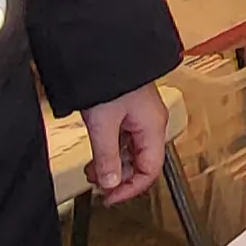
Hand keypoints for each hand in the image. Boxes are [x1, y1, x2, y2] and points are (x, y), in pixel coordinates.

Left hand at [80, 84, 171, 206]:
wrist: (104, 48)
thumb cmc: (109, 76)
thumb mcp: (103, 123)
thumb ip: (106, 157)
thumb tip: (110, 182)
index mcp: (153, 126)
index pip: (150, 171)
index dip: (130, 189)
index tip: (109, 197)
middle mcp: (151, 122)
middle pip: (142, 162)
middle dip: (120, 176)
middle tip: (98, 184)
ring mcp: (141, 115)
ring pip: (132, 150)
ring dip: (113, 162)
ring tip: (93, 169)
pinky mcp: (129, 108)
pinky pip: (125, 137)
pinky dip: (111, 148)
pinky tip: (97, 151)